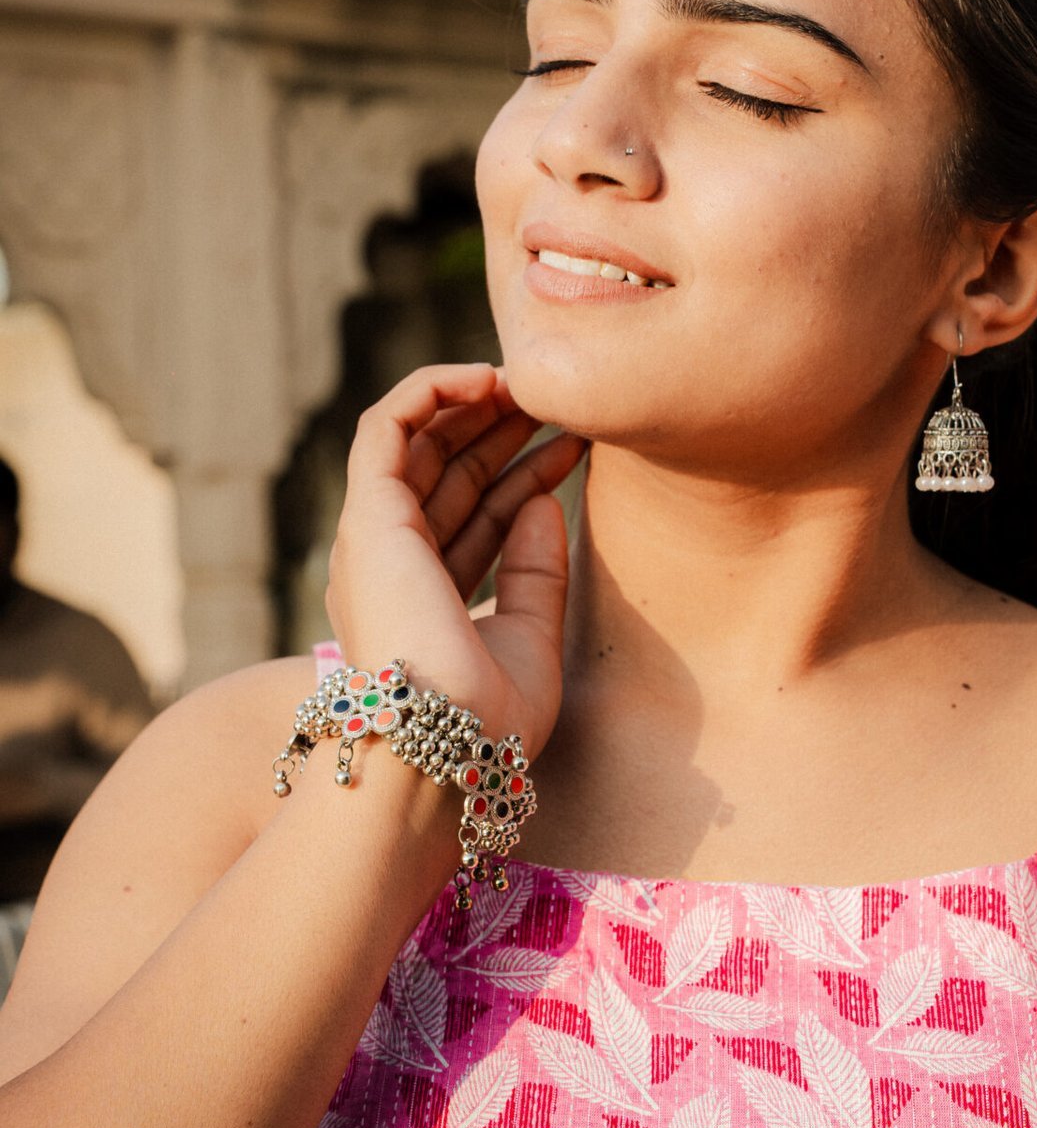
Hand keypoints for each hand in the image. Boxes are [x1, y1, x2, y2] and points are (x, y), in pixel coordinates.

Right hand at [327, 363, 586, 759]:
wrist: (449, 748)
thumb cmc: (489, 721)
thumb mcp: (531, 640)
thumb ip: (535, 573)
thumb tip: (544, 503)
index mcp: (425, 599)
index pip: (476, 515)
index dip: (526, 474)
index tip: (578, 446)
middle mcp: (392, 566)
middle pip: (446, 473)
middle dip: (500, 428)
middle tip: (558, 399)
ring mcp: (374, 540)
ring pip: (417, 442)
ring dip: (472, 403)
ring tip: (532, 379)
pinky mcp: (368, 518)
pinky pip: (387, 427)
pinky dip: (431, 391)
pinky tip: (488, 379)